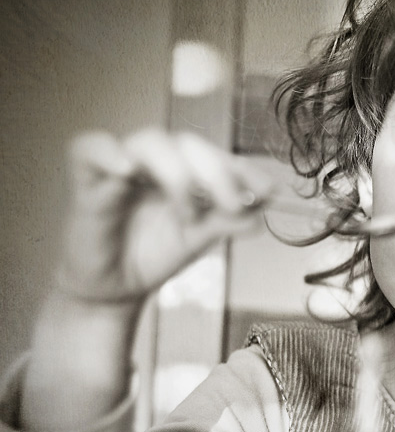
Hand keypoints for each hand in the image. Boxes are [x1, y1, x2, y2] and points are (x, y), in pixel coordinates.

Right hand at [55, 129, 274, 307]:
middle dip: (217, 173)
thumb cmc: (155, 255)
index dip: (243, 168)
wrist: (116, 288)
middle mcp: (157, 162)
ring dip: (177, 173)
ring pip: (151, 143)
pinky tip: (127, 169)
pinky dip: (109, 153)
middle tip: (234, 205)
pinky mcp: (88, 177)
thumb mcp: (198, 240)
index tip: (269, 190)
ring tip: (189, 212)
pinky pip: (89, 149)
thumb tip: (262, 213)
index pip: (217, 157)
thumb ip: (227, 222)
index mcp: (187, 171)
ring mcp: (123, 166)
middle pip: (188, 145)